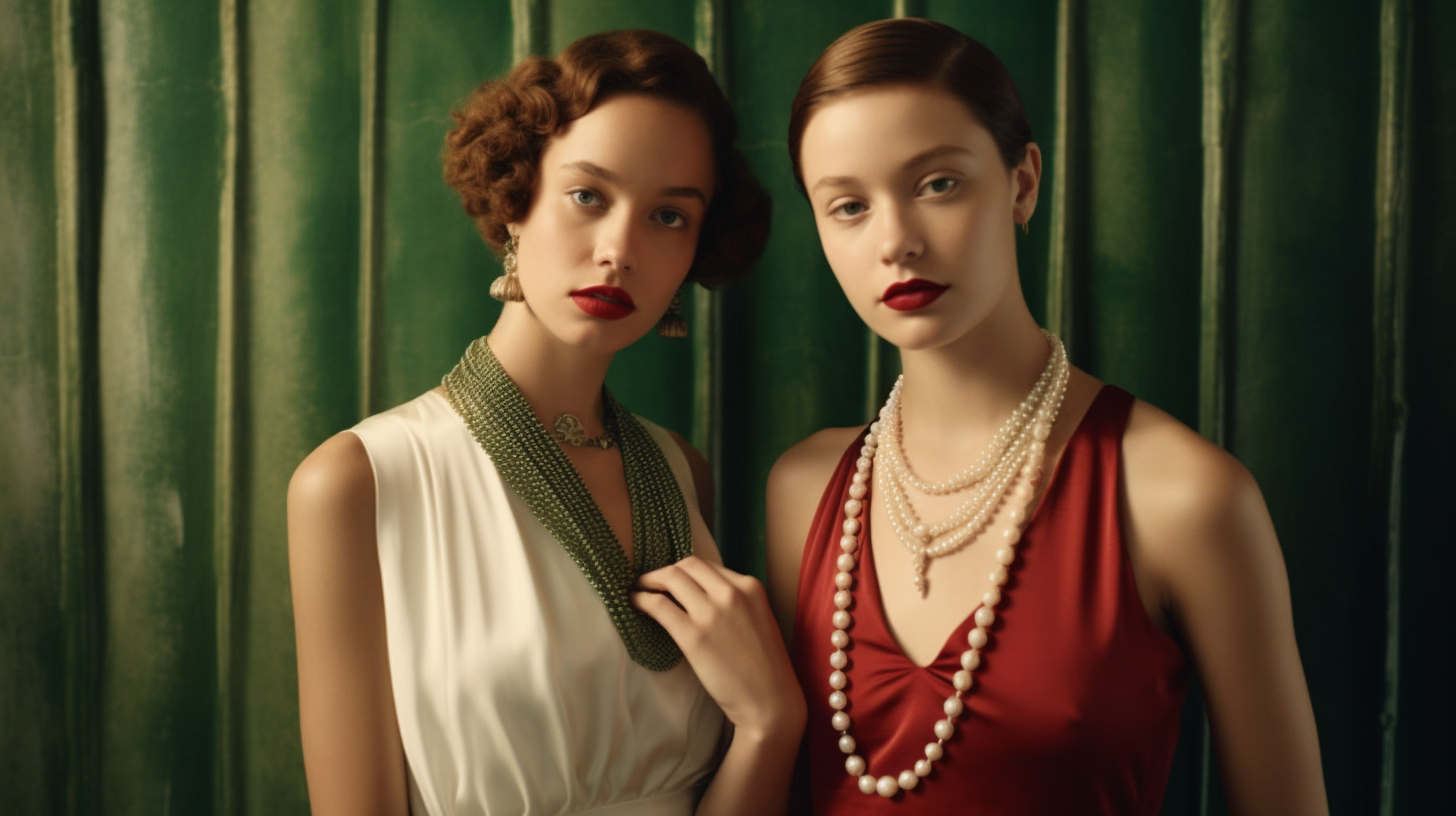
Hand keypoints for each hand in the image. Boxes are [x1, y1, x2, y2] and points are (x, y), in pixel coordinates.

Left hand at [631, 556, 806, 738]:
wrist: (769, 700)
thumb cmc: (763, 665)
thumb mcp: (757, 618)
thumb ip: (734, 601)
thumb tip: (698, 593)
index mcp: (750, 586)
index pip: (707, 565)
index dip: (684, 570)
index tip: (671, 579)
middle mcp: (731, 592)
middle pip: (686, 565)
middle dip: (664, 570)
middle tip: (649, 581)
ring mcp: (711, 613)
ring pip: (671, 578)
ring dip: (648, 580)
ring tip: (638, 589)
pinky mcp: (693, 636)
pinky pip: (659, 605)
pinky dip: (642, 599)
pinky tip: (635, 603)